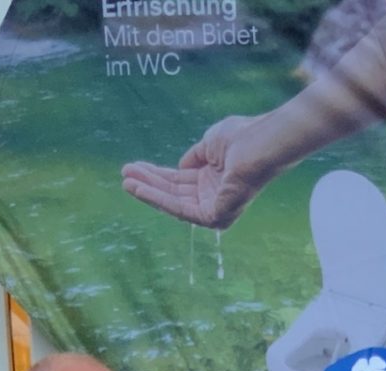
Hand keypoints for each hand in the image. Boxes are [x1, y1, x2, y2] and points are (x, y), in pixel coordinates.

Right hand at [122, 114, 273, 229]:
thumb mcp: (210, 144)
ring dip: (148, 191)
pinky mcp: (214, 217)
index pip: (180, 180)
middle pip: (174, 192)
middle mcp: (214, 196)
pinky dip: (158, 199)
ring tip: (126, 181)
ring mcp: (215, 209)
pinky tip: (139, 188)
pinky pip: (179, 209)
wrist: (260, 144)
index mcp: (214, 180)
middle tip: (125, 174)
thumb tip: (180, 167)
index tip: (135, 167)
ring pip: (174, 201)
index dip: (157, 174)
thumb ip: (194, 156)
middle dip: (149, 183)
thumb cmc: (243, 138)